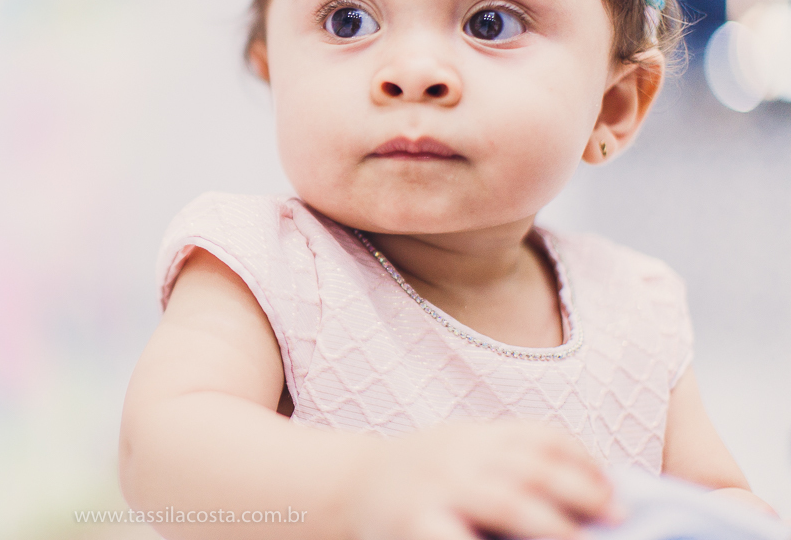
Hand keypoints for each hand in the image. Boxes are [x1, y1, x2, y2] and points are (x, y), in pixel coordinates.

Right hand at [350, 421, 618, 539]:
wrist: (342, 487)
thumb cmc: (417, 479)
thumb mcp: (461, 454)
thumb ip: (510, 464)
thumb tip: (590, 493)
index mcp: (476, 438)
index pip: (541, 437)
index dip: (584, 461)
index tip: (616, 491)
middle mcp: (459, 456)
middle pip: (531, 467)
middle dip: (580, 491)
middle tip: (618, 516)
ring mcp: (437, 489)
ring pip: (505, 502)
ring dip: (549, 522)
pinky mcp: (415, 524)